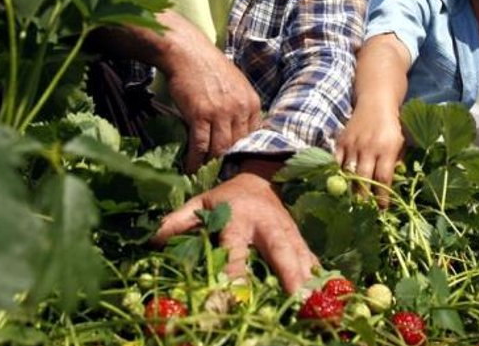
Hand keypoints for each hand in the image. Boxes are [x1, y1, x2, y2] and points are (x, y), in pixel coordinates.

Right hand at [85, 13, 261, 172]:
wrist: (187, 52)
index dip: (244, 152)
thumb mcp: (236, 84)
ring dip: (212, 165)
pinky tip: (191, 169)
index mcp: (251, 102)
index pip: (254, 135)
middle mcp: (240, 108)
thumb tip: (240, 130)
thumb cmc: (209, 67)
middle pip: (238, 145)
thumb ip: (241, 106)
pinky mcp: (200, 115)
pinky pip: (200, 145)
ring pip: (221, 149)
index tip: (238, 165)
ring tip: (206, 175)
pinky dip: (196, 160)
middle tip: (222, 177)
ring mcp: (221, 113)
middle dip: (230, 163)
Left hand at [152, 165, 317, 294]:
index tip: (226, 299)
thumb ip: (178, 221)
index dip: (231, 274)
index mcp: (237, 218)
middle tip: (297, 298)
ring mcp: (285, 230)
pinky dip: (318, 273)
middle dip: (289, 273)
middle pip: (279, 249)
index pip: (233, 250)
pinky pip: (309, 255)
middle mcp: (265, 224)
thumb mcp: (199, 203)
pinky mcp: (297, 236)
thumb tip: (152, 240)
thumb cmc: (224, 197)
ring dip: (309, 277)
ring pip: (299, 253)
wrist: (258, 177)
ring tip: (315, 302)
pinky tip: (327, 292)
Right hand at [334, 105, 404, 205]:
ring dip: (350, 190)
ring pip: (348, 173)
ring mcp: (353, 144)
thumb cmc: (393, 126)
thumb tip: (393, 186)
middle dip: (364, 198)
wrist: (376, 102)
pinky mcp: (341, 141)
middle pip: (363, 178)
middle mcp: (369, 147)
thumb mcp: (401, 143)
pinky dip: (337, 175)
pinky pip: (336, 162)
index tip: (382, 210)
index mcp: (387, 148)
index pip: (383, 178)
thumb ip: (397, 162)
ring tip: (351, 203)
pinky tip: (339, 185)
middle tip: (364, 211)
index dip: (381, 196)